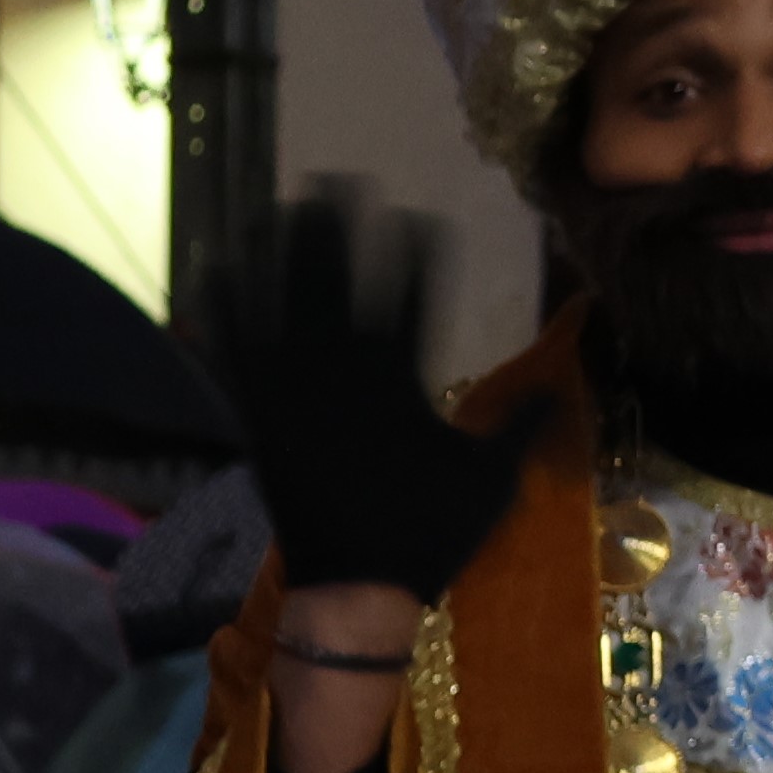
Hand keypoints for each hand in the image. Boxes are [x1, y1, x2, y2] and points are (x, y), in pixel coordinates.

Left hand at [191, 187, 525, 612]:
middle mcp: (341, 379)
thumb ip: (519, 426)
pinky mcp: (258, 420)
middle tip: (333, 181)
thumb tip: (559, 387)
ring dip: (278, 256)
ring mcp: (293, 397)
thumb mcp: (491, 481)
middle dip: (336, 232)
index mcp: (400, 386)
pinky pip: (234, 356)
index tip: (417, 214)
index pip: (410, 300)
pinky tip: (213, 275)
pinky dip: (222, 314)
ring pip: (281, 309)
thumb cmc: (428, 534)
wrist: (354, 591)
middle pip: (335, 286)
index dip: (414, 254)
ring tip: (275, 209)